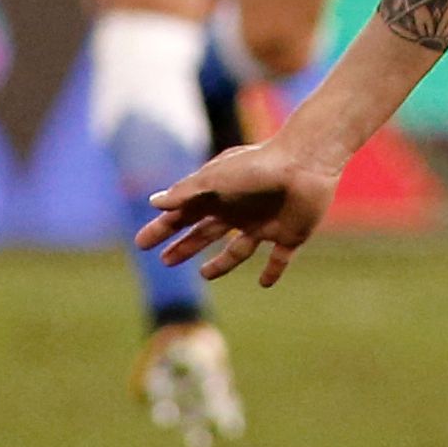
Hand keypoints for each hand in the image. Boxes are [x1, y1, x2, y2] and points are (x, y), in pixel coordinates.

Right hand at [135, 131, 339, 286]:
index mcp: (221, 195)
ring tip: (204, 274)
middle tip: (165, 261)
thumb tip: (154, 202)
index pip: (185, 215)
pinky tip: (264, 283)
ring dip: (221, 263)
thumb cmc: (257, 167)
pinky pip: (279, 259)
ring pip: (238, 249)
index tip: (141, 243)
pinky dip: (273, 271)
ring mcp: (265, 223)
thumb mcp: (216, 178)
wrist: (306, 163)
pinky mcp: (289, 235)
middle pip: (206, 233)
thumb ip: (186, 192)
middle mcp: (240, 210)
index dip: (163, 229)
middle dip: (185, 246)